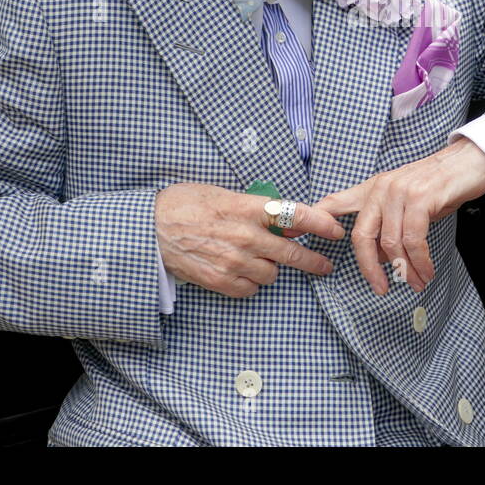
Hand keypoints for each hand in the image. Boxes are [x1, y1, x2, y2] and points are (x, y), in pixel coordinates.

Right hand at [155, 182, 345, 297]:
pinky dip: (250, 283)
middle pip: (291, 253)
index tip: (335, 230)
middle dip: (313, 261)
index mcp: (248, 208)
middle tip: (325, 265)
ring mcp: (233, 261)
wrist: (150, 228)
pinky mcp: (220, 281)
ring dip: (270, 268)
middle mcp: (245, 236)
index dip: (321, 224)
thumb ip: (255, 209)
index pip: (296, 215)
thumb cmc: (184, 204)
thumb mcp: (223, 194)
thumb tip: (284, 223)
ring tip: (256, 259)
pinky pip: (250, 289)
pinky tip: (240, 272)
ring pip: (271, 274)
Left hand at [314, 137, 484, 295]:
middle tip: (381, 288)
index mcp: (372, 189)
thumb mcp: (406, 200)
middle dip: (369, 268)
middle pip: (362, 236)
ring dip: (404, 269)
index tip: (301, 240)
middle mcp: (381, 188)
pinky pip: (413, 239)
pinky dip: (420, 260)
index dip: (315, 221)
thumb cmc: (438, 185)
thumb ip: (387, 223)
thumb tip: (379, 256)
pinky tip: (426, 270)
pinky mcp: (421, 198)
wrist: (469, 162)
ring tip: (416, 282)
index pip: (335, 203)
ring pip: (391, 242)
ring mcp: (400, 192)